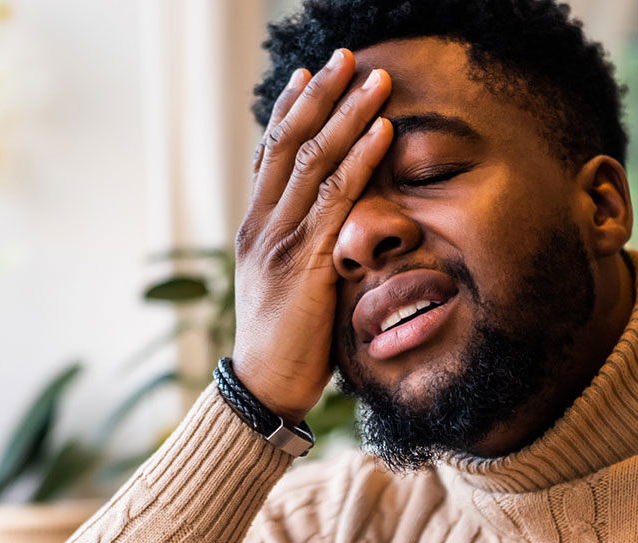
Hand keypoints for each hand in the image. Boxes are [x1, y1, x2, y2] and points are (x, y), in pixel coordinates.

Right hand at [231, 49, 394, 419]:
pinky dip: (360, 160)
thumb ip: (304, 253)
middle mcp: (262, 227)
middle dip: (320, 96)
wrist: (264, 391)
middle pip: (289, 145)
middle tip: (344, 56)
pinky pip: (336, 201)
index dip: (287, 111)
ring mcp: (280, 242)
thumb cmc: (285, 347)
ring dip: (347, 115)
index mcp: (255, 230)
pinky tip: (381, 132)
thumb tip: (333, 233)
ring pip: (313, 162)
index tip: (307, 74)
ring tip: (375, 80)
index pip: (268, 156)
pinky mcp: (304, 263)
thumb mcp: (288, 289)